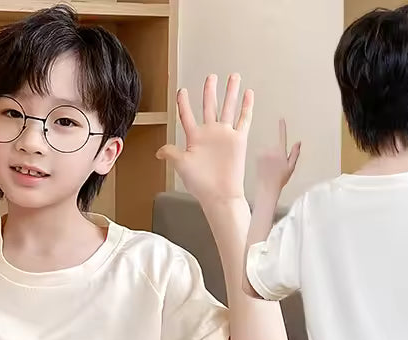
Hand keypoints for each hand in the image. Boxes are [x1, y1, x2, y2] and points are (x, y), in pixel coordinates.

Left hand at [156, 74, 252, 203]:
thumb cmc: (201, 184)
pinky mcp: (238, 140)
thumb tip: (158, 152)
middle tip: (211, 77)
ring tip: (233, 77)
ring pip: (228, 108)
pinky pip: (244, 119)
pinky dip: (247, 107)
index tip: (181, 91)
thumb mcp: (181, 165)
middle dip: (210, 91)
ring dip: (231, 92)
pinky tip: (249, 94)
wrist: (220, 195)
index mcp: (194, 138)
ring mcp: (225, 135)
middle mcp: (210, 133)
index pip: (187, 115)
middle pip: (209, 106)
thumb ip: (171, 153)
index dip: (183, 103)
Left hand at [257, 119, 300, 196]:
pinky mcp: (257, 156)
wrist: (266, 187)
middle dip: (277, 154)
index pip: (282, 136)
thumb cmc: (279, 180)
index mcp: (281, 152)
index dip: (282, 127)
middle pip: (276, 147)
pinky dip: (263, 159)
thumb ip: (295, 153)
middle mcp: (271, 150)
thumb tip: (298, 143)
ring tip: (270, 169)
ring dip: (269, 157)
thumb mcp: (291, 167)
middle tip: (277, 166)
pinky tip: (264, 168)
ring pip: (268, 151)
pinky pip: (262, 154)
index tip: (281, 119)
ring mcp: (263, 153)